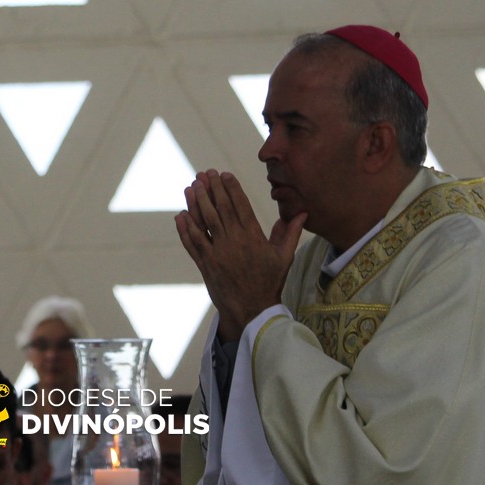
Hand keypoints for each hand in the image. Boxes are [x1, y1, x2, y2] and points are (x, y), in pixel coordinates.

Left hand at [175, 170, 306, 341]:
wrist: (252, 311)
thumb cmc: (270, 283)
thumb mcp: (284, 257)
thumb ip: (290, 233)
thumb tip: (303, 213)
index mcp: (253, 237)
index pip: (240, 206)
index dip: (231, 189)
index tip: (224, 174)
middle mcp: (234, 242)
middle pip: (220, 209)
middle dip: (212, 189)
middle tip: (205, 173)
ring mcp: (217, 253)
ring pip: (204, 223)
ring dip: (196, 203)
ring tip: (191, 186)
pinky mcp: (206, 265)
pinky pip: (193, 243)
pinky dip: (186, 229)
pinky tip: (181, 215)